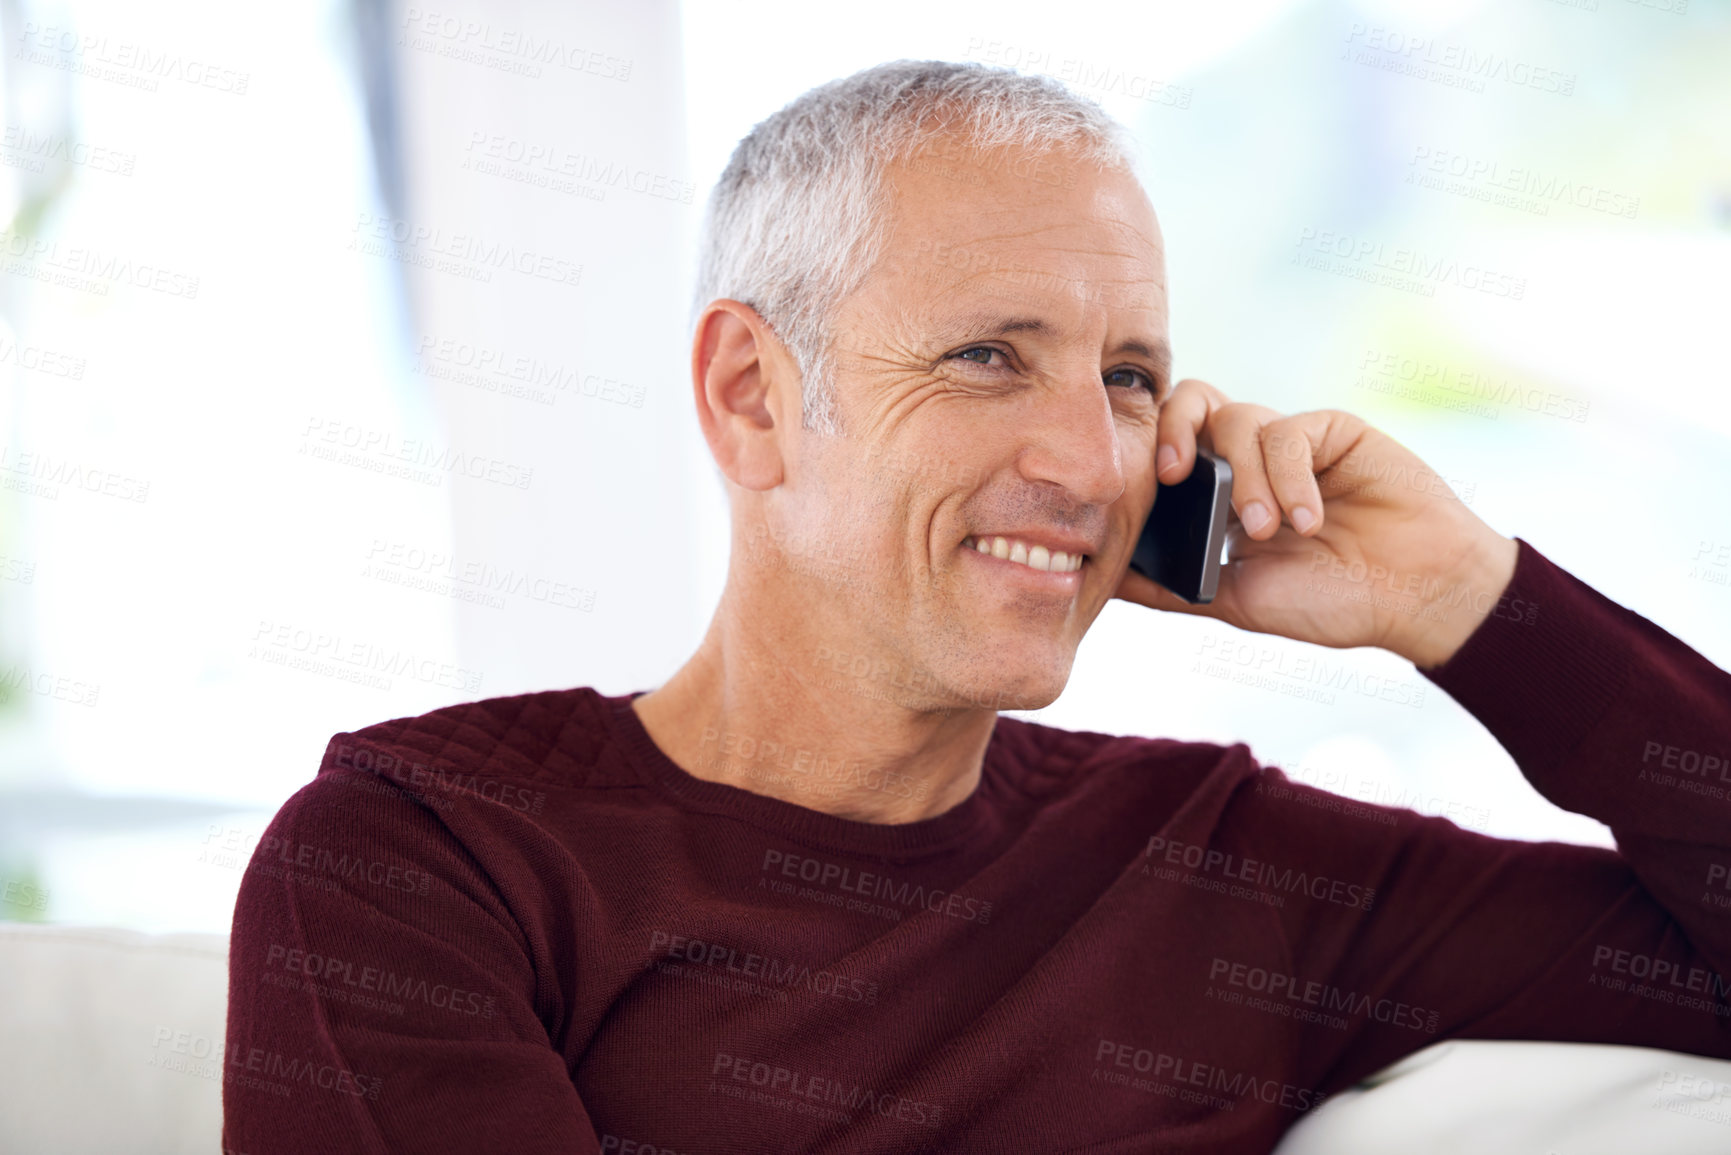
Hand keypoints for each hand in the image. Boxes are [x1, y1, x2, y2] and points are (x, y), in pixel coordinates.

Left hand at [1111, 379, 1519, 668]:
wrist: (1415, 597)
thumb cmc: (1332, 603)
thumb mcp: (1235, 600)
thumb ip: (1173, 587)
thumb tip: (1108, 579)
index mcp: (1220, 496)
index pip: (1167, 448)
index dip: (1147, 456)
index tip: (1143, 493)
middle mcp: (1251, 460)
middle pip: (1191, 403)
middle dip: (1173, 430)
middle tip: (1175, 476)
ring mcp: (1291, 442)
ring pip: (1236, 420)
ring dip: (1245, 480)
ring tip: (1269, 531)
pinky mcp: (1331, 429)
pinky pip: (1287, 430)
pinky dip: (1288, 477)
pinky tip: (1310, 519)